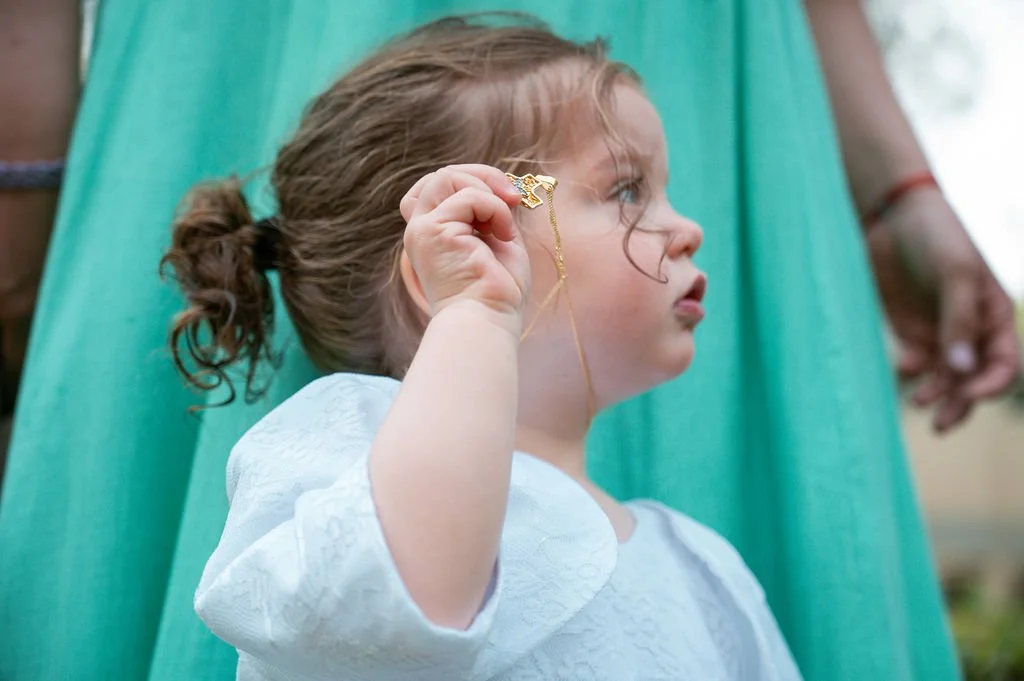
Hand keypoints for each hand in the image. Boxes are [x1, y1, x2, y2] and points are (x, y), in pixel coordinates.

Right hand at [400, 164, 528, 323]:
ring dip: (486, 191)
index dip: (469, 180)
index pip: (436, 186)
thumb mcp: (496, 239)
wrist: (489, 318)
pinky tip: (503, 235)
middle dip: (483, 177)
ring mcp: (422, 229)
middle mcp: (420, 230)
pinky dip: (495, 209)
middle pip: (440, 175)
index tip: (503, 200)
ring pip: (446, 176)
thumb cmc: (497, 290)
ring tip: (503, 224)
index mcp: (433, 233)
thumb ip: (491, 210)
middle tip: (513, 200)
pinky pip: (469, 197)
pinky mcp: (432, 231)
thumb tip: (502, 186)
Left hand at [867, 187, 1020, 431]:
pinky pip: (916, 362)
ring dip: (935, 393)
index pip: (1003, 361)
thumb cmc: (936, 237)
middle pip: (972, 378)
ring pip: (943, 376)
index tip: (971, 394)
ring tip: (918, 402)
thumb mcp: (956, 273)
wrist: (893, 218)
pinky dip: (912, 370)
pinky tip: (904, 367)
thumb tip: (963, 370)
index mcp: (993, 315)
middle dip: (960, 403)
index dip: (991, 383)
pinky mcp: (909, 331)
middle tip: (940, 425)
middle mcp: (969, 329)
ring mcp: (938, 332)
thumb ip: (958, 320)